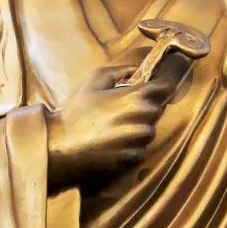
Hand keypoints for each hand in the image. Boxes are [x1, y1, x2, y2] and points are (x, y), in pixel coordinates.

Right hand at [46, 62, 173, 189]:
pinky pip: (142, 150)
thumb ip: (119, 71)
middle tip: (125, 111)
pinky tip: (115, 144)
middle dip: (146, 109)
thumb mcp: (94, 80)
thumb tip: (136, 69)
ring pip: (151, 131)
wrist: (62, 145)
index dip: (161, 87)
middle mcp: (142, 117)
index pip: (164, 88)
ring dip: (139, 129)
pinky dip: (133, 147)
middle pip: (157, 110)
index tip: (155, 88)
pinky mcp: (133, 158)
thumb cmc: (76, 111)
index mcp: (134, 96)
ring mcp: (138, 140)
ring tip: (118, 128)